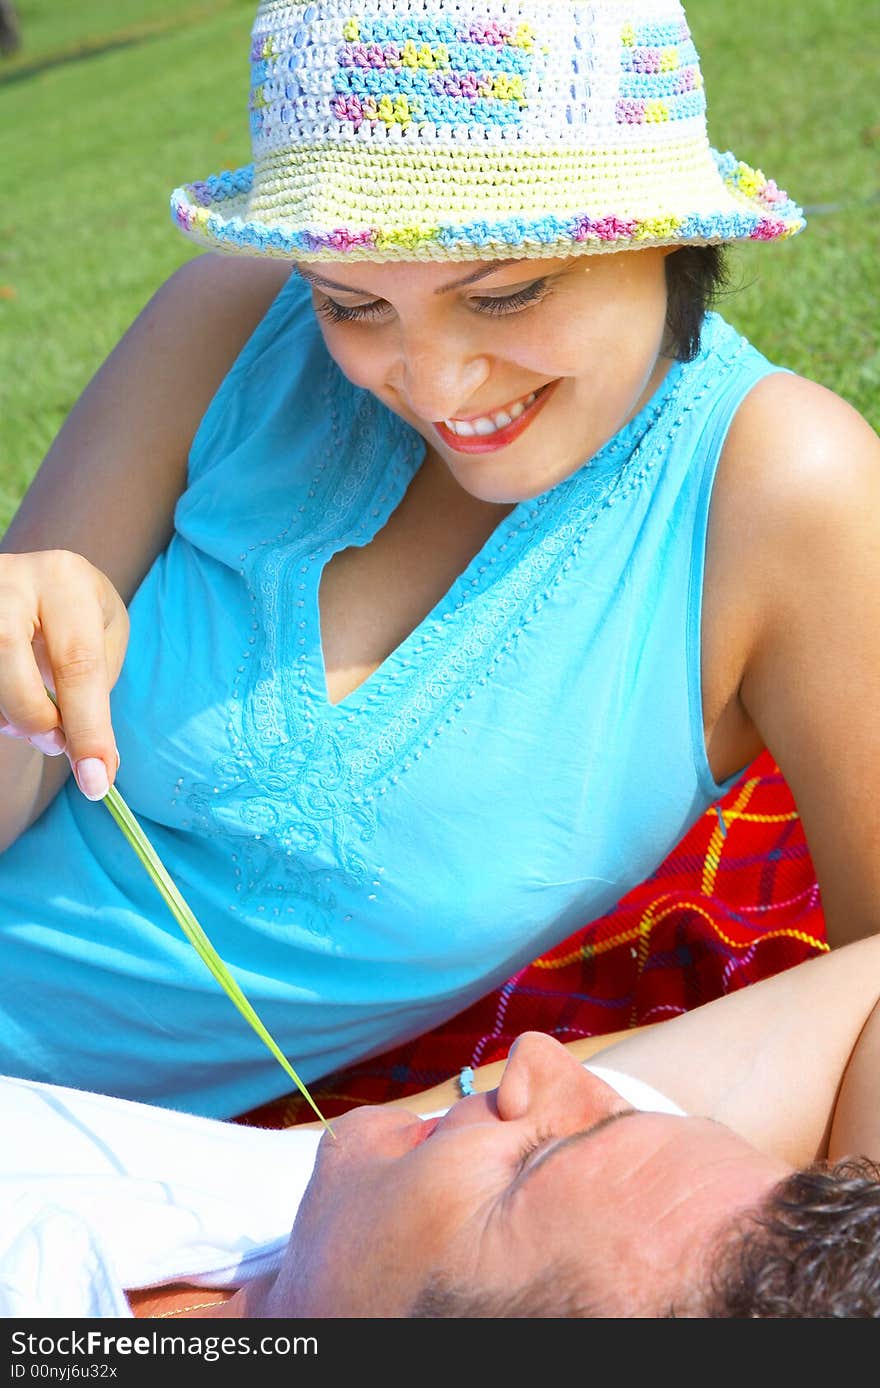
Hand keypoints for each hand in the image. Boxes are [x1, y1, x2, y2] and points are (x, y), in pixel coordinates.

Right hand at [0, 550, 129, 798]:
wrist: (33, 581)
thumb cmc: (76, 613)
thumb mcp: (103, 633)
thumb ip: (96, 689)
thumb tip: (92, 761)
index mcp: (64, 580)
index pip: (78, 662)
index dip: (88, 728)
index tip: (96, 781)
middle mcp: (10, 580)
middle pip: (6, 649)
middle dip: (33, 714)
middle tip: (55, 742)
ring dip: (10, 714)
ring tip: (34, 719)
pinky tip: (10, 708)